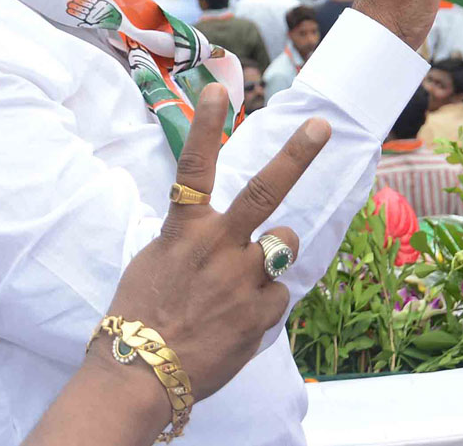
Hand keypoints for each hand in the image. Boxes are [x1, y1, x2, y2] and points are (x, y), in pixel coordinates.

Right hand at [91, 84, 331, 404]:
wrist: (140, 376)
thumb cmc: (142, 315)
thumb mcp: (158, 261)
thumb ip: (196, 238)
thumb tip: (230, 233)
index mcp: (184, 230)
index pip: (194, 166)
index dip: (204, 124)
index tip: (216, 87)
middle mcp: (216, 246)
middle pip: (264, 192)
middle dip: (297, 155)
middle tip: (322, 126)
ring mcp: (241, 279)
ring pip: (284, 245)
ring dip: (277, 253)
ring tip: (249, 275)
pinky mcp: (259, 313)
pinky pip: (278, 296)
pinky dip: (264, 304)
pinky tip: (237, 320)